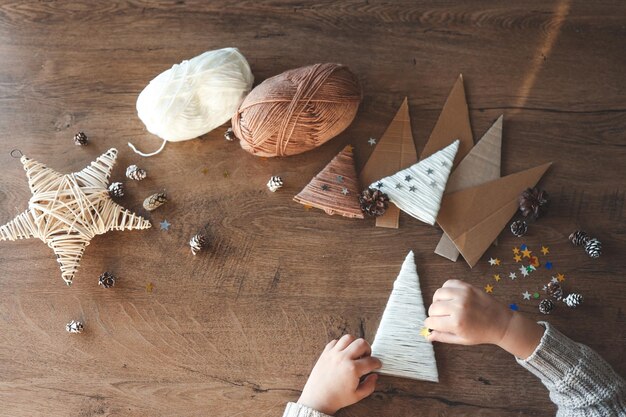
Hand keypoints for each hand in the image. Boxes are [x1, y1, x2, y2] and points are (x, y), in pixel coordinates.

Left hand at [297, 335, 381, 414]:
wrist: (318, 399)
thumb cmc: (337, 398)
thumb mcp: (357, 396)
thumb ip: (369, 386)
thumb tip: (374, 376)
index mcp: (353, 369)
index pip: (371, 361)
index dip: (377, 363)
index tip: (377, 365)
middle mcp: (343, 358)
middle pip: (361, 343)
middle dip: (368, 349)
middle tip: (366, 357)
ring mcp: (333, 354)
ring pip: (348, 338)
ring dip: (354, 344)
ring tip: (354, 353)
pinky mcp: (325, 353)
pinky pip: (335, 341)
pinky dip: (341, 345)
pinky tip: (343, 353)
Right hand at [424, 280, 543, 358]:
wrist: (501, 323)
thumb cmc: (482, 333)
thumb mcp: (462, 339)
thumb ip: (443, 337)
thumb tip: (428, 336)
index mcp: (456, 323)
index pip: (431, 321)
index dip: (430, 324)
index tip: (434, 325)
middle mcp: (458, 307)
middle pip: (433, 308)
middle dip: (434, 314)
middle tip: (443, 317)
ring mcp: (463, 295)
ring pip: (438, 294)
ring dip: (438, 301)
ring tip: (446, 306)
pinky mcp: (467, 286)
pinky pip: (448, 283)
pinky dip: (446, 289)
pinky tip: (451, 297)